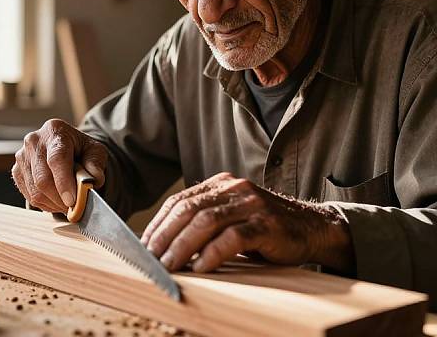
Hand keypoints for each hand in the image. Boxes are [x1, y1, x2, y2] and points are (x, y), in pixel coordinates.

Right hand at [12, 119, 106, 212]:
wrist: (65, 145)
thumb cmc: (80, 149)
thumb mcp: (95, 150)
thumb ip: (95, 164)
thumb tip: (93, 180)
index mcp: (55, 130)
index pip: (57, 158)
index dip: (64, 182)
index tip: (72, 200)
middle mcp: (34, 141)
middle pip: (43, 178)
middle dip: (60, 198)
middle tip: (75, 207)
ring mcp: (22, 156)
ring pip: (35, 190)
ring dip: (54, 203)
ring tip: (68, 203)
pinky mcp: (16, 171)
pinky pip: (29, 195)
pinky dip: (45, 203)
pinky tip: (56, 200)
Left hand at [141, 172, 353, 273]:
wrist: (310, 227)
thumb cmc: (263, 228)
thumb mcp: (231, 218)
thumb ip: (204, 223)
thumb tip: (165, 246)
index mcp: (220, 184)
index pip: (180, 201)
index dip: (159, 223)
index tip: (143, 244)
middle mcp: (233, 188)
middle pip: (189, 209)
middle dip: (165, 235)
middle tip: (149, 257)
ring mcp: (251, 203)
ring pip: (207, 221)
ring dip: (183, 245)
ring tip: (168, 265)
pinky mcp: (267, 223)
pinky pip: (234, 236)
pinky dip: (214, 252)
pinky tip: (201, 267)